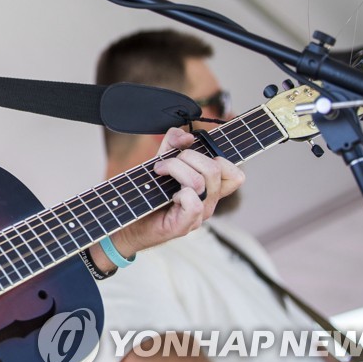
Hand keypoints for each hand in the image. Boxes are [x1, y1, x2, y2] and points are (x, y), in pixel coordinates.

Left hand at [102, 128, 243, 265]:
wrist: (127, 222)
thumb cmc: (148, 194)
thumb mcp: (161, 162)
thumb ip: (173, 145)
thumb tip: (186, 136)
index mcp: (209, 188)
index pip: (235, 173)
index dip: (219, 155)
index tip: (191, 147)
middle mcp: (209, 202)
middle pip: (216, 169)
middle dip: (187, 156)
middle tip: (166, 163)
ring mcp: (199, 215)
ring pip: (201, 182)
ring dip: (175, 169)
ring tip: (159, 172)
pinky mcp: (185, 225)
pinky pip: (194, 203)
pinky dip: (178, 193)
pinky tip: (167, 196)